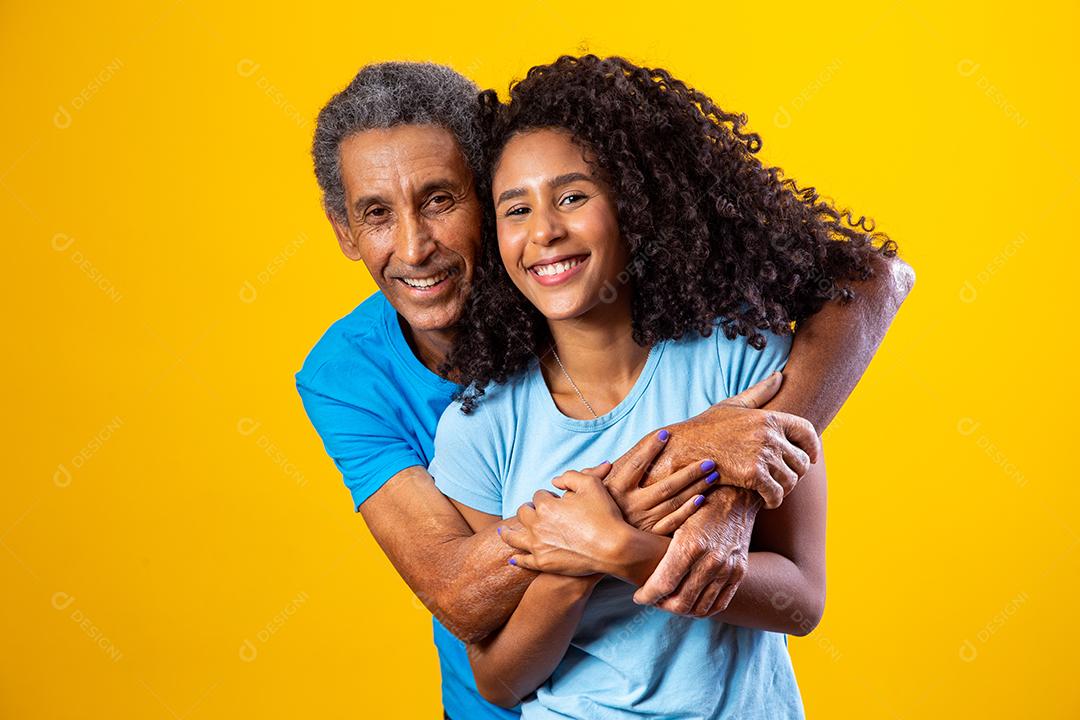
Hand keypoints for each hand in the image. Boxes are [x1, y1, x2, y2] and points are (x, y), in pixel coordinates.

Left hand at [498, 470, 630, 576]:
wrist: (614, 548)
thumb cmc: (605, 514)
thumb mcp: (591, 484)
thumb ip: (571, 476)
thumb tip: (555, 481)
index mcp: (546, 505)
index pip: (539, 495)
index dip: (548, 497)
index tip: (557, 501)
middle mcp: (537, 525)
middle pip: (524, 513)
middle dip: (529, 510)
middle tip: (535, 512)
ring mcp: (538, 546)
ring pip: (513, 537)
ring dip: (507, 533)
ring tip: (503, 532)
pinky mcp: (542, 564)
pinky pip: (523, 561)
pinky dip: (517, 559)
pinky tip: (513, 558)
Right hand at [578, 431, 717, 534]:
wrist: (589, 554)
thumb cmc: (586, 518)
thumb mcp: (581, 495)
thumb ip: (590, 476)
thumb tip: (605, 464)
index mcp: (614, 490)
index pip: (636, 464)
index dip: (650, 448)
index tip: (666, 434)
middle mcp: (631, 506)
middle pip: (665, 485)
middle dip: (689, 471)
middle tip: (709, 459)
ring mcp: (643, 522)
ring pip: (674, 503)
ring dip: (695, 488)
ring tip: (713, 475)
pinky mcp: (650, 536)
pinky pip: (673, 523)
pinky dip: (688, 511)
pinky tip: (702, 499)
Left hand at [632, 485, 757, 615]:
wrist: (736, 492)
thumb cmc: (694, 496)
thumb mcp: (671, 512)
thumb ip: (654, 539)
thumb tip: (622, 553)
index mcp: (690, 544)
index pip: (663, 585)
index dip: (647, 596)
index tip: (637, 596)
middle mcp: (711, 559)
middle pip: (681, 602)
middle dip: (661, 605)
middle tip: (650, 599)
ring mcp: (728, 568)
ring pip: (700, 607)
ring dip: (680, 609)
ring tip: (666, 600)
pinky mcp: (738, 571)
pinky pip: (719, 603)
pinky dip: (701, 608)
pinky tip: (688, 602)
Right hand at [642, 372, 820, 508]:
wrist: (684, 449)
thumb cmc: (707, 428)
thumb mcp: (733, 405)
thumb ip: (760, 392)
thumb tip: (780, 375)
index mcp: (769, 417)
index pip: (808, 432)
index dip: (813, 447)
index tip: (811, 458)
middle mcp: (770, 435)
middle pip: (802, 461)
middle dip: (795, 472)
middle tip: (784, 478)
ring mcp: (762, 455)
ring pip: (791, 480)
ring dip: (785, 488)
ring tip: (774, 490)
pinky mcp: (753, 475)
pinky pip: (777, 494)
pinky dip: (774, 500)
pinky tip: (766, 501)